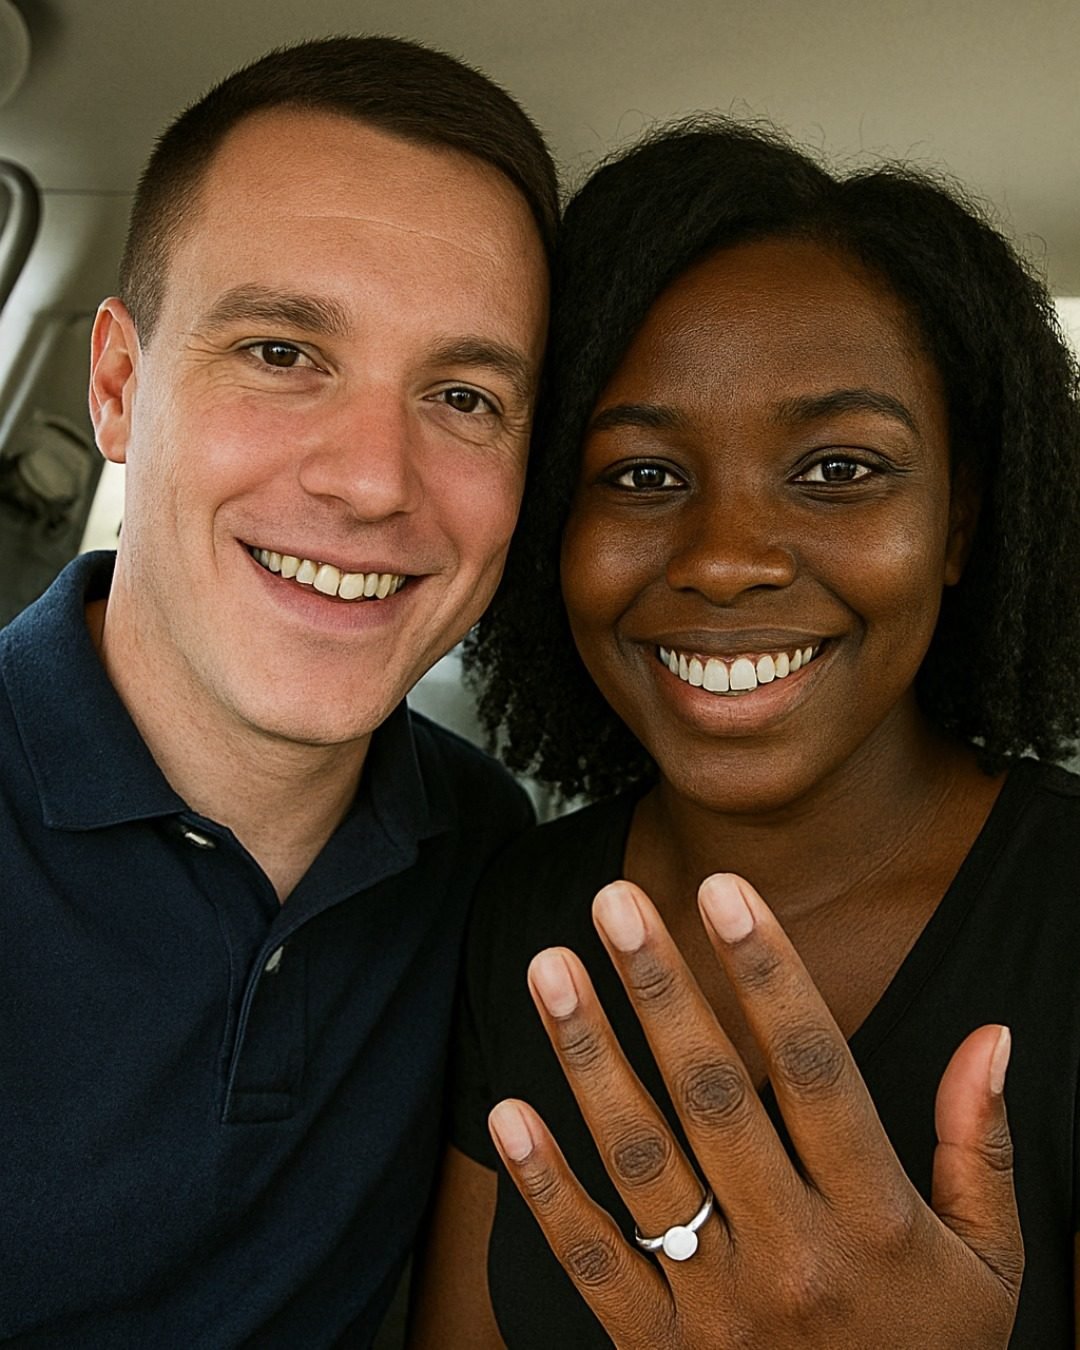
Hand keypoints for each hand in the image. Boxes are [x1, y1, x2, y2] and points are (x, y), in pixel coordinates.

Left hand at [487, 873, 1023, 1347]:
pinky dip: (544, 1186)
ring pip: (641, 1161)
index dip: (771, 975)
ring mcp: (716, 1306)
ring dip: (589, 1057)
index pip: (818, 1071)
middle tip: (615, 900)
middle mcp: (791, 1254)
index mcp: (875, 1221)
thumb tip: (991, 1037)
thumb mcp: (989, 1268)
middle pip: (715, 1097)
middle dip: (661, 989)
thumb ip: (979, 1147)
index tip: (728, 893)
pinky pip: (590, 1261)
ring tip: (550, 968)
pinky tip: (508, 1109)